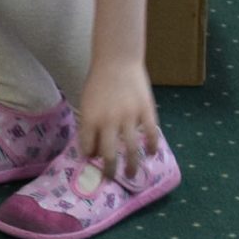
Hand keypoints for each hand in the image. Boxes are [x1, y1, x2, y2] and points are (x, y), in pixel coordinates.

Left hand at [73, 60, 160, 182]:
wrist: (117, 60)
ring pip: (130, 150)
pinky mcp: (145, 111)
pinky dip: (151, 146)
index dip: (90, 156)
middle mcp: (108, 122)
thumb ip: (90, 123)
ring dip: (131, 165)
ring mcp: (128, 118)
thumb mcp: (87, 102)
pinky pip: (150, 135)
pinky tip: (151, 154)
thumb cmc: (99, 80)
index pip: (88, 147)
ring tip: (131, 174)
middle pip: (109, 155)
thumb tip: (93, 146)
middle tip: (111, 178)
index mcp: (90, 119)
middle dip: (109, 170)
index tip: (93, 160)